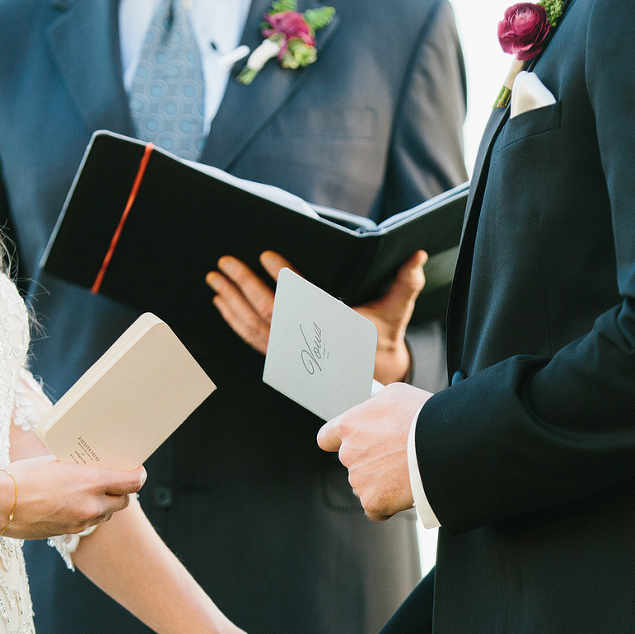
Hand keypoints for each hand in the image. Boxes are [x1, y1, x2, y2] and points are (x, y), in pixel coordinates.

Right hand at [1, 455, 142, 539]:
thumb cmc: (22, 476)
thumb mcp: (55, 462)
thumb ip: (79, 467)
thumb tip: (92, 465)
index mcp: (91, 481)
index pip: (131, 482)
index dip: (138, 477)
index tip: (138, 471)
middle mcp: (91, 503)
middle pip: (124, 501)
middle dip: (123, 492)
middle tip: (116, 482)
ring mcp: (81, 521)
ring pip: (107, 514)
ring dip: (106, 504)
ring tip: (93, 493)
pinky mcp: (69, 532)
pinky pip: (89, 523)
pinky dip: (89, 514)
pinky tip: (75, 505)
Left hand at [206, 250, 428, 383]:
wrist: (372, 379)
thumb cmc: (380, 340)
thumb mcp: (396, 310)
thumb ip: (406, 282)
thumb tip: (419, 254)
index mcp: (332, 329)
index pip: (303, 302)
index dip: (283, 278)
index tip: (267, 256)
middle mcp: (307, 344)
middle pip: (268, 314)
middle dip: (244, 286)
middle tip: (227, 262)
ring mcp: (290, 353)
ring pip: (253, 327)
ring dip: (231, 301)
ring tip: (216, 278)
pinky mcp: (280, 356)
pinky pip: (251, 339)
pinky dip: (233, 320)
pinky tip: (221, 302)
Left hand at [317, 383, 430, 519]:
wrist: (443, 446)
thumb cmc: (422, 416)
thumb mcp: (395, 394)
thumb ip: (375, 404)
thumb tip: (374, 409)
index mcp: (349, 426)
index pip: (326, 438)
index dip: (338, 441)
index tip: (350, 443)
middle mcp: (348, 454)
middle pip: (352, 462)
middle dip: (369, 460)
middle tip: (396, 455)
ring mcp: (359, 480)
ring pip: (365, 484)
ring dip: (380, 481)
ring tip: (407, 471)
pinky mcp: (373, 502)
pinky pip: (375, 508)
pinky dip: (388, 504)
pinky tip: (404, 492)